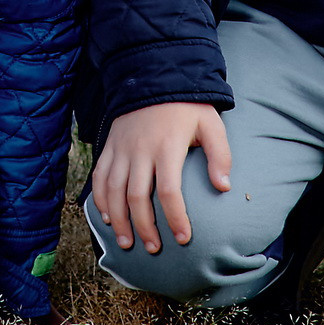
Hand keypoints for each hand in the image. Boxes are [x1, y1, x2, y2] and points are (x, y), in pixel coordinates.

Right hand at [90, 102, 231, 256]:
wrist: (154, 76)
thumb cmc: (187, 106)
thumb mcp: (211, 124)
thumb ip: (220, 155)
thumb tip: (224, 187)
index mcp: (167, 147)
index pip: (169, 191)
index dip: (176, 218)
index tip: (183, 238)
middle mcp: (140, 150)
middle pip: (137, 197)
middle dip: (144, 227)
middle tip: (153, 249)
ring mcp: (121, 148)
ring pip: (114, 191)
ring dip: (118, 220)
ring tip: (126, 242)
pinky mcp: (109, 145)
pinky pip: (100, 176)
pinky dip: (100, 200)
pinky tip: (107, 217)